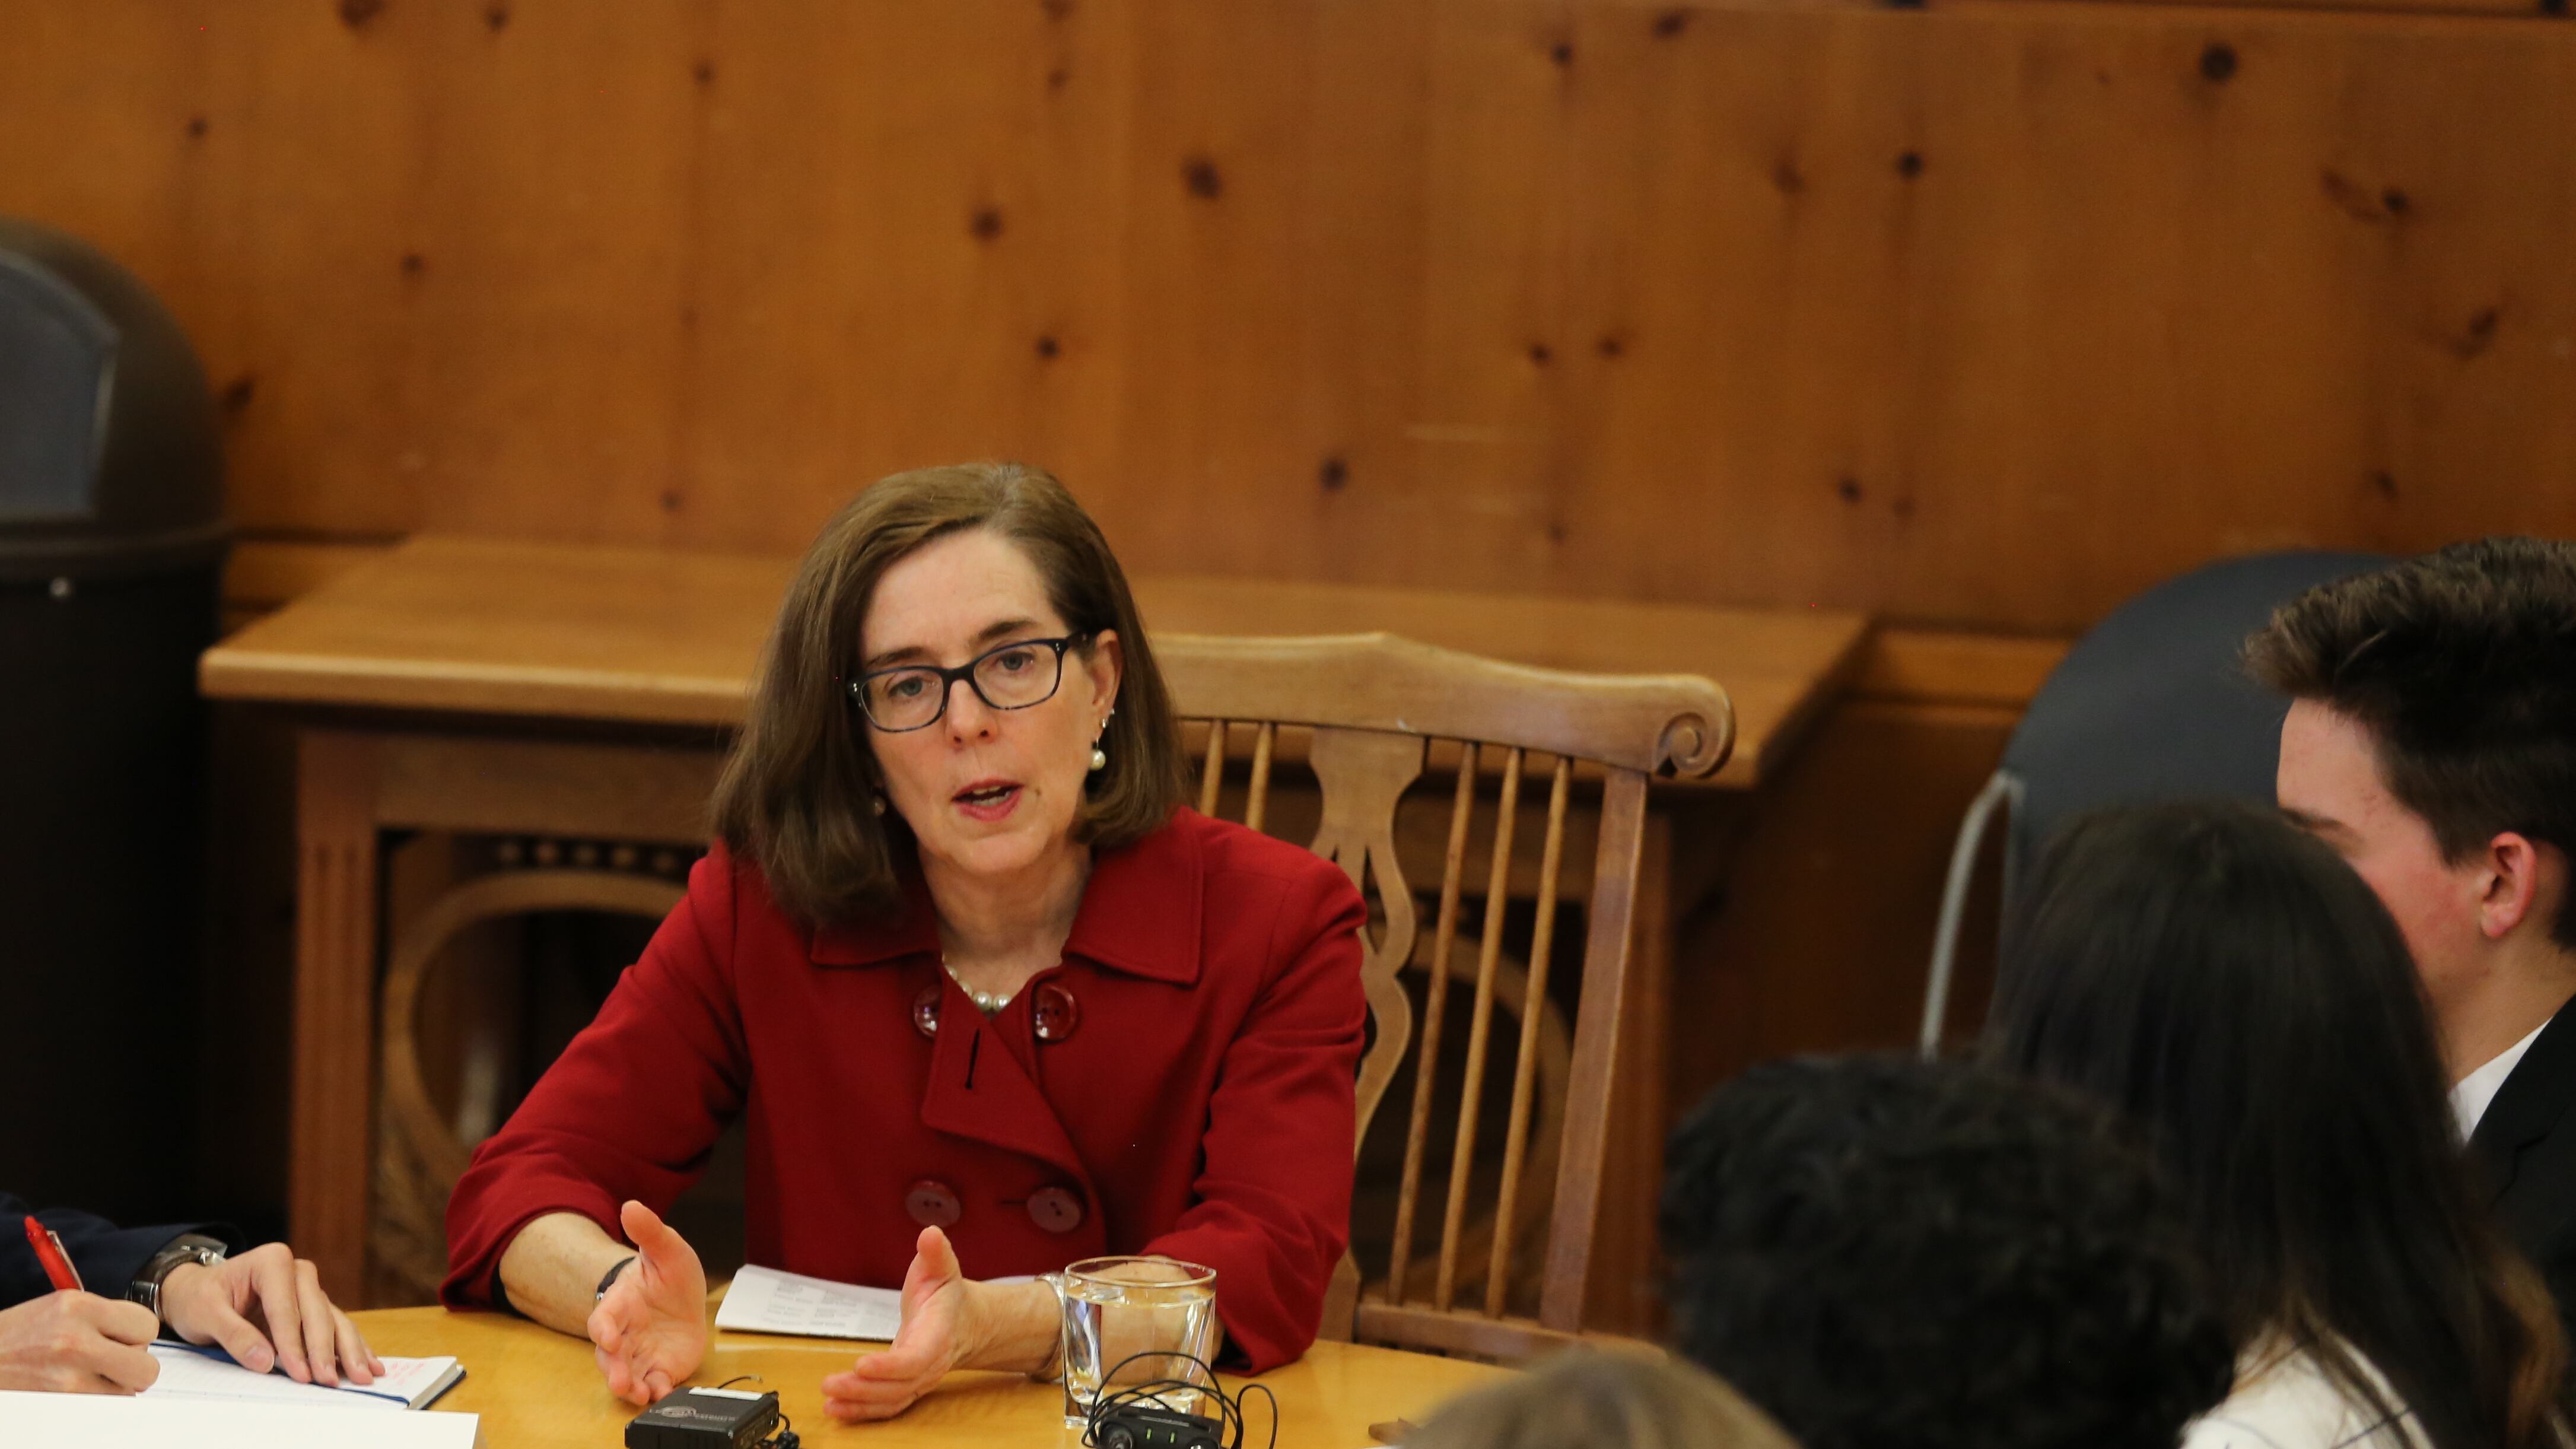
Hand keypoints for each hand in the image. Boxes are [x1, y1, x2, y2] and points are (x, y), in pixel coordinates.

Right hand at [0, 1292, 160, 1394]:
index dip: (138, 1336)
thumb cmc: (16, 1336)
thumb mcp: (59, 1308)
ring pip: (127, 1394)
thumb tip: (141, 1334)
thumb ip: (103, 1317)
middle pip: (147, 1367)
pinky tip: (74, 1389)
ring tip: (85, 1375)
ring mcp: (67, 1379)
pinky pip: (102, 1410)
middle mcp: (75, 1341)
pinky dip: (95, 1402)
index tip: (123, 1339)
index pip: (148, 1326)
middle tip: (112, 1363)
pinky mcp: (58, 1407)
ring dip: (113, 1388)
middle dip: (134, 1367)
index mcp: (78, 1308)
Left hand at [161, 1242, 381, 1387]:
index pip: (287, 1309)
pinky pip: (336, 1326)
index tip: (300, 1373)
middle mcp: (298, 1271)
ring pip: (334, 1320)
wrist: (197, 1291)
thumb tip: (266, 1361)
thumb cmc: (199, 1298)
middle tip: (329, 1381)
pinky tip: (369, 1363)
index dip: (294, 1344)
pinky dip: (351, 1346)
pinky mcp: (313, 1307)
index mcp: (272, 1262)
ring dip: (349, 1350)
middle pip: (317, 1314)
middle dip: (325, 1350)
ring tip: (363, 1376)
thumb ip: (234, 1335)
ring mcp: (309, 1289)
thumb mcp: (205, 1313)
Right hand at [586, 1200, 707, 1405]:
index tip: (608, 1337)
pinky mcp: (660, 1368)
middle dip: (614, 1369)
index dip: (603, 1329)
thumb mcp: (666, 1248)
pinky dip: (656, 1391)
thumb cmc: (666, 1274)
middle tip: (621, 1382)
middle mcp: (625, 1334)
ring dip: (630, 1387)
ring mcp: (641, 1354)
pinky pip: (653, 1383)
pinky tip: (663, 1394)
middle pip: (611, 1356)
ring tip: (639, 1395)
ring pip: (628, 1375)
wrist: (681, 1296)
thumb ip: (649, 1231)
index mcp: (621, 1304)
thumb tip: (631, 1206)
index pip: (603, 1319)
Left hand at [821, 1226, 982, 1421]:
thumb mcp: (942, 1267)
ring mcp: (919, 1379)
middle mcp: (930, 1363)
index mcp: (939, 1334)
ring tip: (829, 1402)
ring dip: (859, 1404)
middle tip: (830, 1384)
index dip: (890, 1365)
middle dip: (864, 1389)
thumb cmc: (947, 1294)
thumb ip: (935, 1253)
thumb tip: (930, 1234)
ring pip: (892, 1400)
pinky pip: (887, 1406)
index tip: (861, 1364)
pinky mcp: (905, 1387)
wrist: (964, 1323)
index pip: (917, 1358)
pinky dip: (862, 1412)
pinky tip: (837, 1410)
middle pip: (899, 1386)